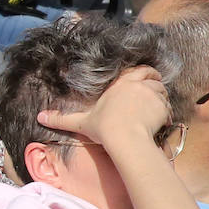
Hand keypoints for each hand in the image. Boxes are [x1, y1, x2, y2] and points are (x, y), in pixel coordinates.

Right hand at [37, 65, 168, 147]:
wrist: (124, 138)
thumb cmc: (104, 128)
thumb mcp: (82, 122)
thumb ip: (62, 119)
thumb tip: (39, 117)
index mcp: (121, 83)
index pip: (139, 70)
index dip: (145, 74)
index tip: (146, 80)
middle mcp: (137, 84)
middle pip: (154, 77)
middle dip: (156, 82)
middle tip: (155, 92)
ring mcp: (151, 94)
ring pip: (162, 91)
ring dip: (162, 99)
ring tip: (157, 110)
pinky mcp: (161, 106)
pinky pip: (168, 106)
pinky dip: (167, 113)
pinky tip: (162, 122)